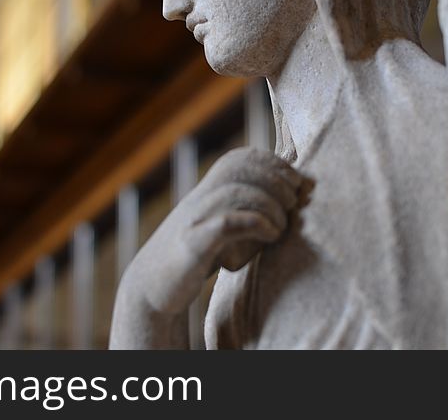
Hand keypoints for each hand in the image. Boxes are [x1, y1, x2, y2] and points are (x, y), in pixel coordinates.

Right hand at [121, 146, 304, 314]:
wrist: (152, 289)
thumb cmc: (195, 259)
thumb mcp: (218, 229)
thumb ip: (242, 213)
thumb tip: (289, 202)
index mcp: (205, 192)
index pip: (238, 159)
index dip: (271, 162)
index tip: (295, 179)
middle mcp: (198, 199)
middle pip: (238, 170)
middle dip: (275, 180)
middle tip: (295, 201)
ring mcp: (193, 220)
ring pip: (234, 193)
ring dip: (269, 205)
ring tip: (283, 225)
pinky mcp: (192, 246)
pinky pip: (225, 224)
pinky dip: (255, 224)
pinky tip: (271, 235)